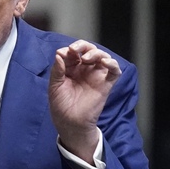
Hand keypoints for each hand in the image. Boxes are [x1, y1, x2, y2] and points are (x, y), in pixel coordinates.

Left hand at [48, 40, 121, 162]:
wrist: (70, 123)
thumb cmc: (61, 105)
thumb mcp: (55, 86)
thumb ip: (57, 70)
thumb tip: (59, 53)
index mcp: (72, 68)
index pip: (73, 53)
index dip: (69, 50)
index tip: (62, 53)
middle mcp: (85, 70)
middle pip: (89, 50)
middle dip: (83, 46)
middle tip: (75, 49)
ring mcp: (96, 76)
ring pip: (102, 57)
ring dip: (96, 53)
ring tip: (87, 57)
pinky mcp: (106, 84)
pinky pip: (114, 71)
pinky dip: (112, 64)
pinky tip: (105, 62)